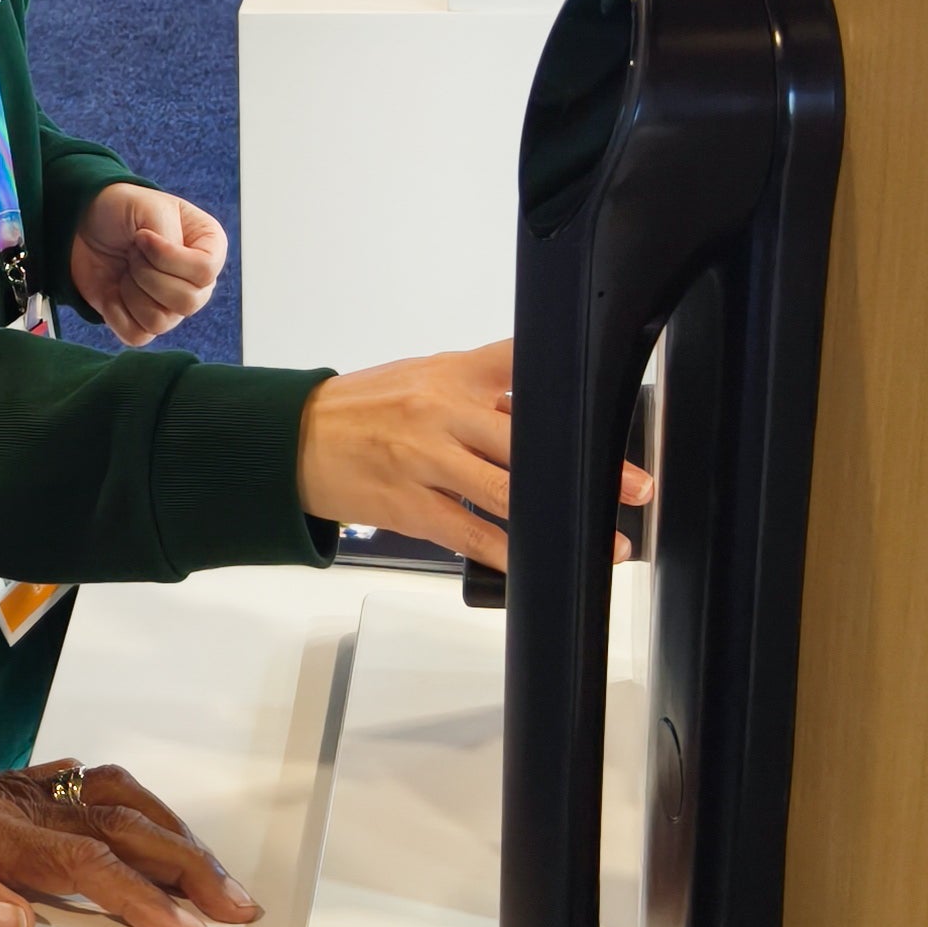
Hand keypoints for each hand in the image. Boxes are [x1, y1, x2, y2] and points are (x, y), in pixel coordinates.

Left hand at [0, 752, 259, 926]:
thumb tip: (17, 920)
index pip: (83, 866)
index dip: (141, 899)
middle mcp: (14, 805)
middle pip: (121, 828)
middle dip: (187, 867)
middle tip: (240, 910)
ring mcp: (18, 792)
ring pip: (117, 803)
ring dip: (175, 836)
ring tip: (218, 878)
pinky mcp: (14, 788)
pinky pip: (94, 789)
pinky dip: (140, 809)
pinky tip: (157, 831)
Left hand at [70, 182, 225, 345]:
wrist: (85, 224)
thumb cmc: (124, 210)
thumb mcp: (148, 207)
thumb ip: (167, 235)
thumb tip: (163, 269)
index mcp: (209, 248)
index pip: (205, 271)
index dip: (168, 258)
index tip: (142, 236)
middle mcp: (197, 282)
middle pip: (187, 302)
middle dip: (147, 275)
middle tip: (132, 252)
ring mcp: (171, 306)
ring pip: (161, 322)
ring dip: (132, 293)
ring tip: (124, 269)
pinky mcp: (143, 322)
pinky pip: (138, 336)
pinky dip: (117, 314)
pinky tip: (112, 291)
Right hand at [293, 339, 645, 564]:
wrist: (291, 440)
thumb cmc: (361, 411)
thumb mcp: (423, 379)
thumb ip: (482, 393)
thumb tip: (542, 414)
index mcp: (452, 373)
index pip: (522, 363)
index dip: (572, 381)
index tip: (614, 403)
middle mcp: (442, 411)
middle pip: (530, 438)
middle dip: (588, 465)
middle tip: (635, 486)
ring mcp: (426, 460)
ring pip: (507, 493)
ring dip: (561, 519)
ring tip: (606, 540)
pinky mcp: (410, 506)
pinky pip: (471, 533)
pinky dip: (509, 553)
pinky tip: (538, 563)